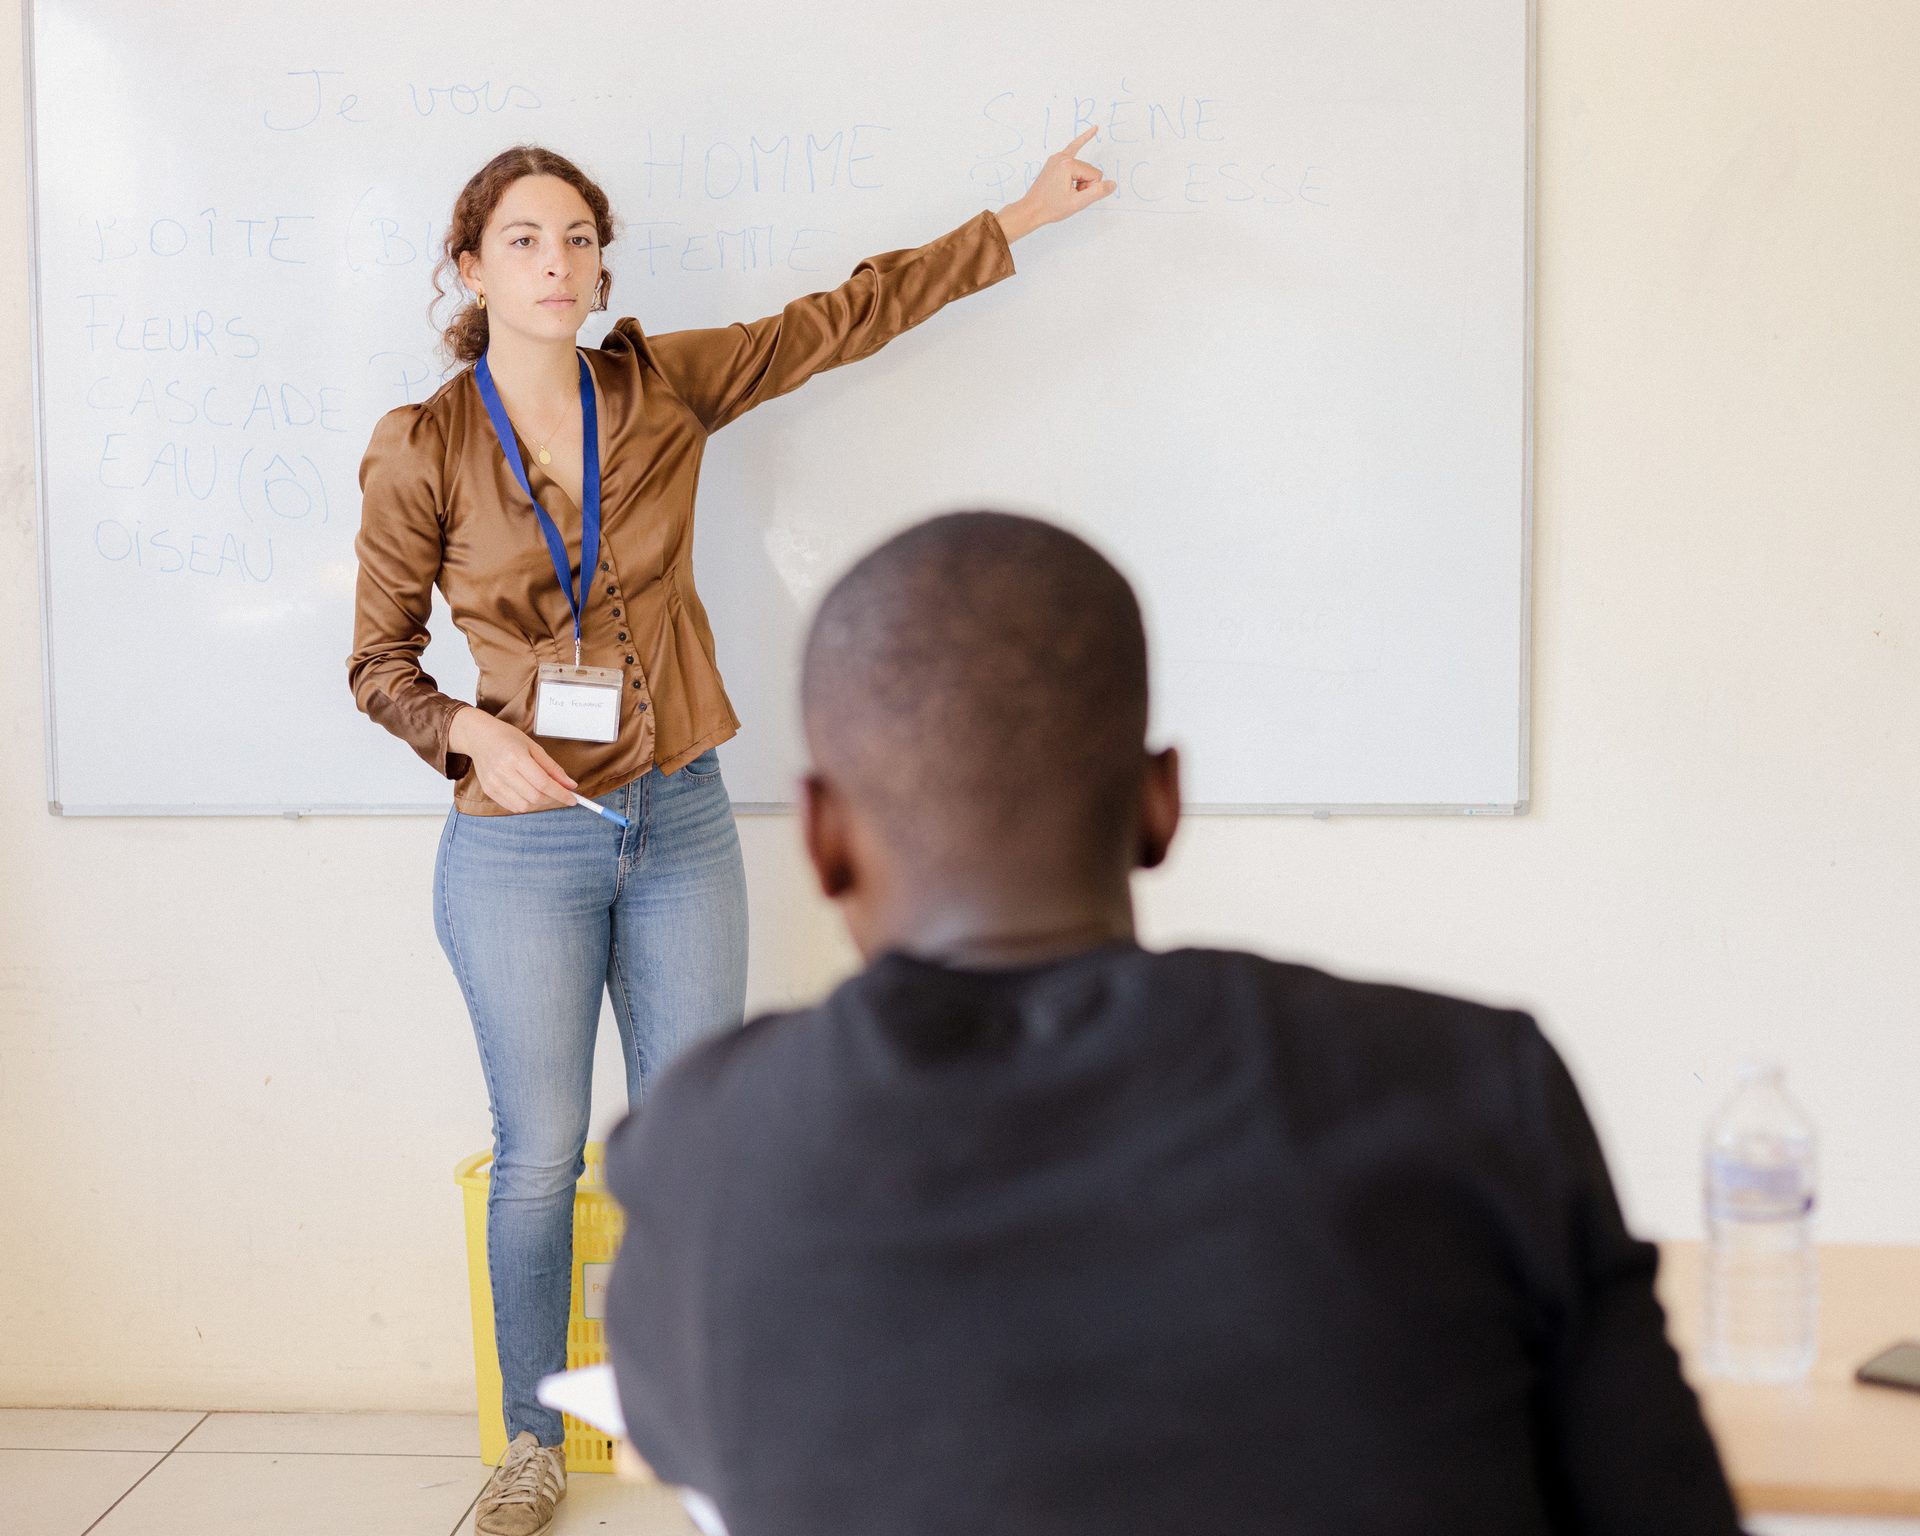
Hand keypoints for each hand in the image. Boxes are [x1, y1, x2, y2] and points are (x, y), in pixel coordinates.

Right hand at [448, 705, 578, 812]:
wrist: (479, 737)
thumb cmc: (507, 738)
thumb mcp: (534, 747)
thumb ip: (553, 768)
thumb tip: (570, 785)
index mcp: (516, 757)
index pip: (543, 783)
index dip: (561, 793)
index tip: (573, 799)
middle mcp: (503, 772)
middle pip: (535, 797)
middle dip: (552, 798)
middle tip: (560, 793)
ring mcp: (493, 783)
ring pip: (524, 805)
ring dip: (539, 802)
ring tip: (542, 791)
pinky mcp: (489, 791)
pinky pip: (512, 807)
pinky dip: (526, 804)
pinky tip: (528, 793)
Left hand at [995, 128, 1115, 240]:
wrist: (1031, 210)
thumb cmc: (1050, 208)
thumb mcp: (1077, 203)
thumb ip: (1097, 192)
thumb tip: (1113, 184)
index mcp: (1068, 164)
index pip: (1095, 175)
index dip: (1089, 189)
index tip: (1074, 196)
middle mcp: (1062, 157)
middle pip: (1089, 170)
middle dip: (1084, 185)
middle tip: (1069, 195)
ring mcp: (1058, 158)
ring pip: (1082, 168)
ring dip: (1079, 181)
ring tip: (1065, 191)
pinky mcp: (1056, 161)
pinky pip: (1073, 148)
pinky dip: (1083, 140)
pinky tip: (1094, 129)